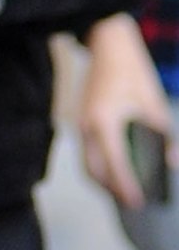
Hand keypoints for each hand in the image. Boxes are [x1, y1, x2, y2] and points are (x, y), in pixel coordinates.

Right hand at [79, 14, 170, 209]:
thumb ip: (164, 136)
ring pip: (86, 163)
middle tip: (131, 203)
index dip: (126, 184)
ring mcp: (80, 124)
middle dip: (110, 189)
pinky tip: (117, 170)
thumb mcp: (155, 104)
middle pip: (92, 170)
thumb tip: (172, 163)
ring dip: (103, 180)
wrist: (108, 46)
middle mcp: (87, 126)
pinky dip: (99, 166)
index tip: (137, 201)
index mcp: (104, 121)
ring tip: (124, 191)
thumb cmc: (132, 71)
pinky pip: (87, 152)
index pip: (114, 162)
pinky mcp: (81, 121)